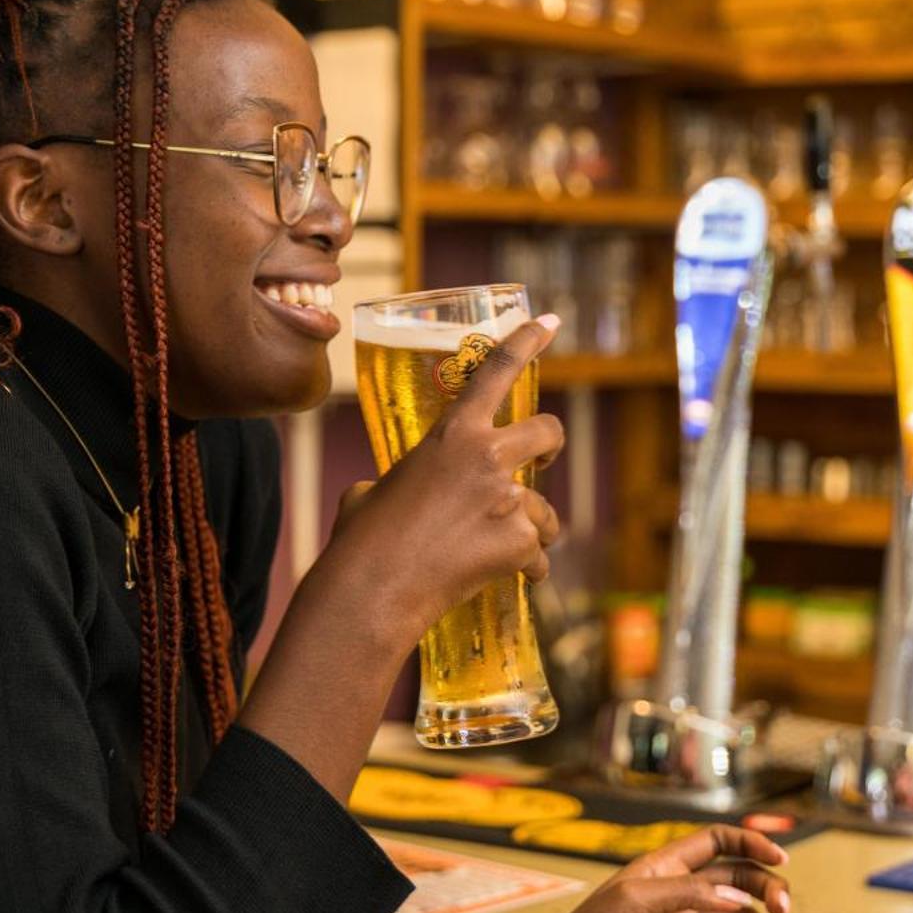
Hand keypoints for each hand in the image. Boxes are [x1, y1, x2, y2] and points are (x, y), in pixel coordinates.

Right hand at [314, 315, 565, 648]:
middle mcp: (488, 456)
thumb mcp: (372, 490)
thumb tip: (383, 494)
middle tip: (542, 459)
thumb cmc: (362, 540)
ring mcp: (508, 500)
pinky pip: (538, 556)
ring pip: (546, 510)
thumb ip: (397, 480)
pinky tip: (507, 579)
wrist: (373, 590)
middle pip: (548, 432)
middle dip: (550, 445)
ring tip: (496, 551)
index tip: (549, 322)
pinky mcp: (520, 542)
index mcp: (451, 433)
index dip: (526, 341)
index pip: (496, 371)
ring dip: (531, 529)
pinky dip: (527, 569)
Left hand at [509, 826, 789, 912]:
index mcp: (664, 870)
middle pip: (738, 884)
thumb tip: (737, 897)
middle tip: (781, 910)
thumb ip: (687, 892)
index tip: (780, 860)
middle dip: (767, 891)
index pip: (716, 844)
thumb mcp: (632, 901)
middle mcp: (678, 899)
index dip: (750, 845)